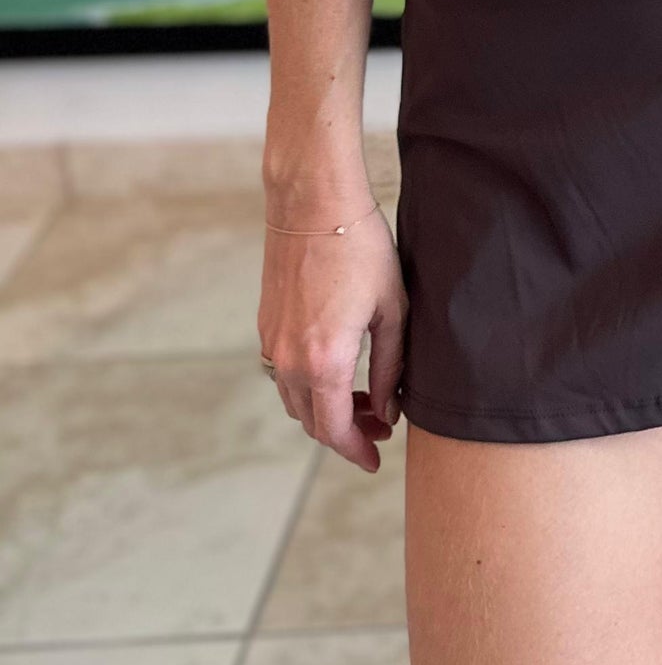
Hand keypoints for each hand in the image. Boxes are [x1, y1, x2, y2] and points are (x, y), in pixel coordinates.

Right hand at [257, 198, 407, 471]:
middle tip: (380, 427)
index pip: (335, 430)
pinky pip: (284, 374)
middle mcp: (289, 360)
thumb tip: (388, 409)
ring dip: (326, 410)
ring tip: (365, 400)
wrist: (313, 204)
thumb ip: (391, 366)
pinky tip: (338, 372)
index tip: (374, 461)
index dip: (356, 451)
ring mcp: (272, 343)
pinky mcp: (267, 325)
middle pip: (312, 422)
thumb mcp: (392, 309)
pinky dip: (309, 386)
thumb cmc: (361, 250)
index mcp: (323, 361)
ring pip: (295, 400)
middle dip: (346, 433)